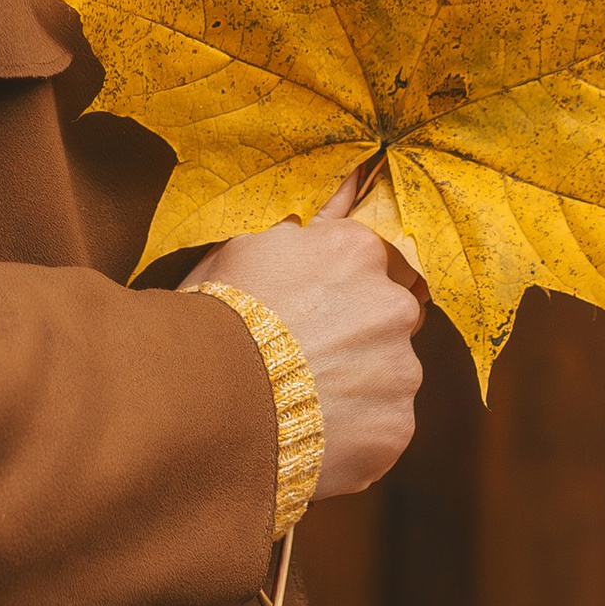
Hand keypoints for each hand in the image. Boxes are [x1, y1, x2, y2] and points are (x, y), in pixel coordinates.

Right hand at [185, 176, 422, 500]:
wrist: (204, 398)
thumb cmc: (220, 312)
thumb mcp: (254, 247)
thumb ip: (320, 216)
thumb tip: (360, 173)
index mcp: (360, 252)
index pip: (380, 263)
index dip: (346, 289)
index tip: (318, 310)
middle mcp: (394, 306)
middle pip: (390, 319)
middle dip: (359, 336)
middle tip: (306, 357)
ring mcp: (400, 371)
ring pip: (390, 375)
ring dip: (359, 385)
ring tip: (302, 400)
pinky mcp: (395, 429)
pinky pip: (383, 427)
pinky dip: (357, 432)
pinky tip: (313, 430)